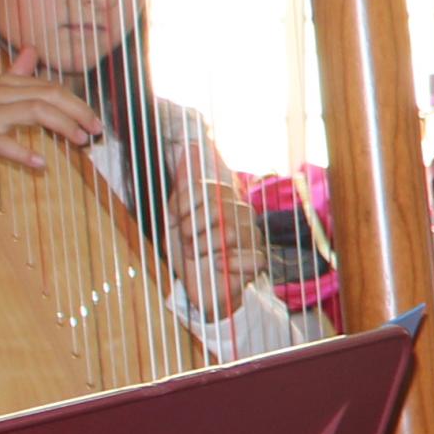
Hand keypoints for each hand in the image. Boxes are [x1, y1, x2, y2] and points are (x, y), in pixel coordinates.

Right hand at [0, 61, 97, 189]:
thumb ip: (12, 74)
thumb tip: (32, 49)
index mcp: (1, 84)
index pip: (49, 87)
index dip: (77, 103)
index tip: (95, 121)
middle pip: (48, 95)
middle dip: (79, 111)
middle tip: (97, 131)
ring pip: (32, 112)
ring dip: (62, 126)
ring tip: (80, 142)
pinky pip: (0, 143)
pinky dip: (22, 153)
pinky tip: (40, 164)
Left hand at [167, 158, 262, 321]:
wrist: (197, 288)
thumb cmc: (188, 251)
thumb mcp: (176, 217)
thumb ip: (184, 185)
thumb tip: (190, 146)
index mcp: (224, 201)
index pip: (207, 190)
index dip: (185, 206)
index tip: (175, 220)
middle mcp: (241, 214)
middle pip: (217, 209)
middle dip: (191, 229)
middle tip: (186, 242)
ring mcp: (253, 236)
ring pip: (231, 233)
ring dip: (205, 248)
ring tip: (199, 255)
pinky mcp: (258, 261)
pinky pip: (250, 258)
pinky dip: (229, 265)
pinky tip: (220, 267)